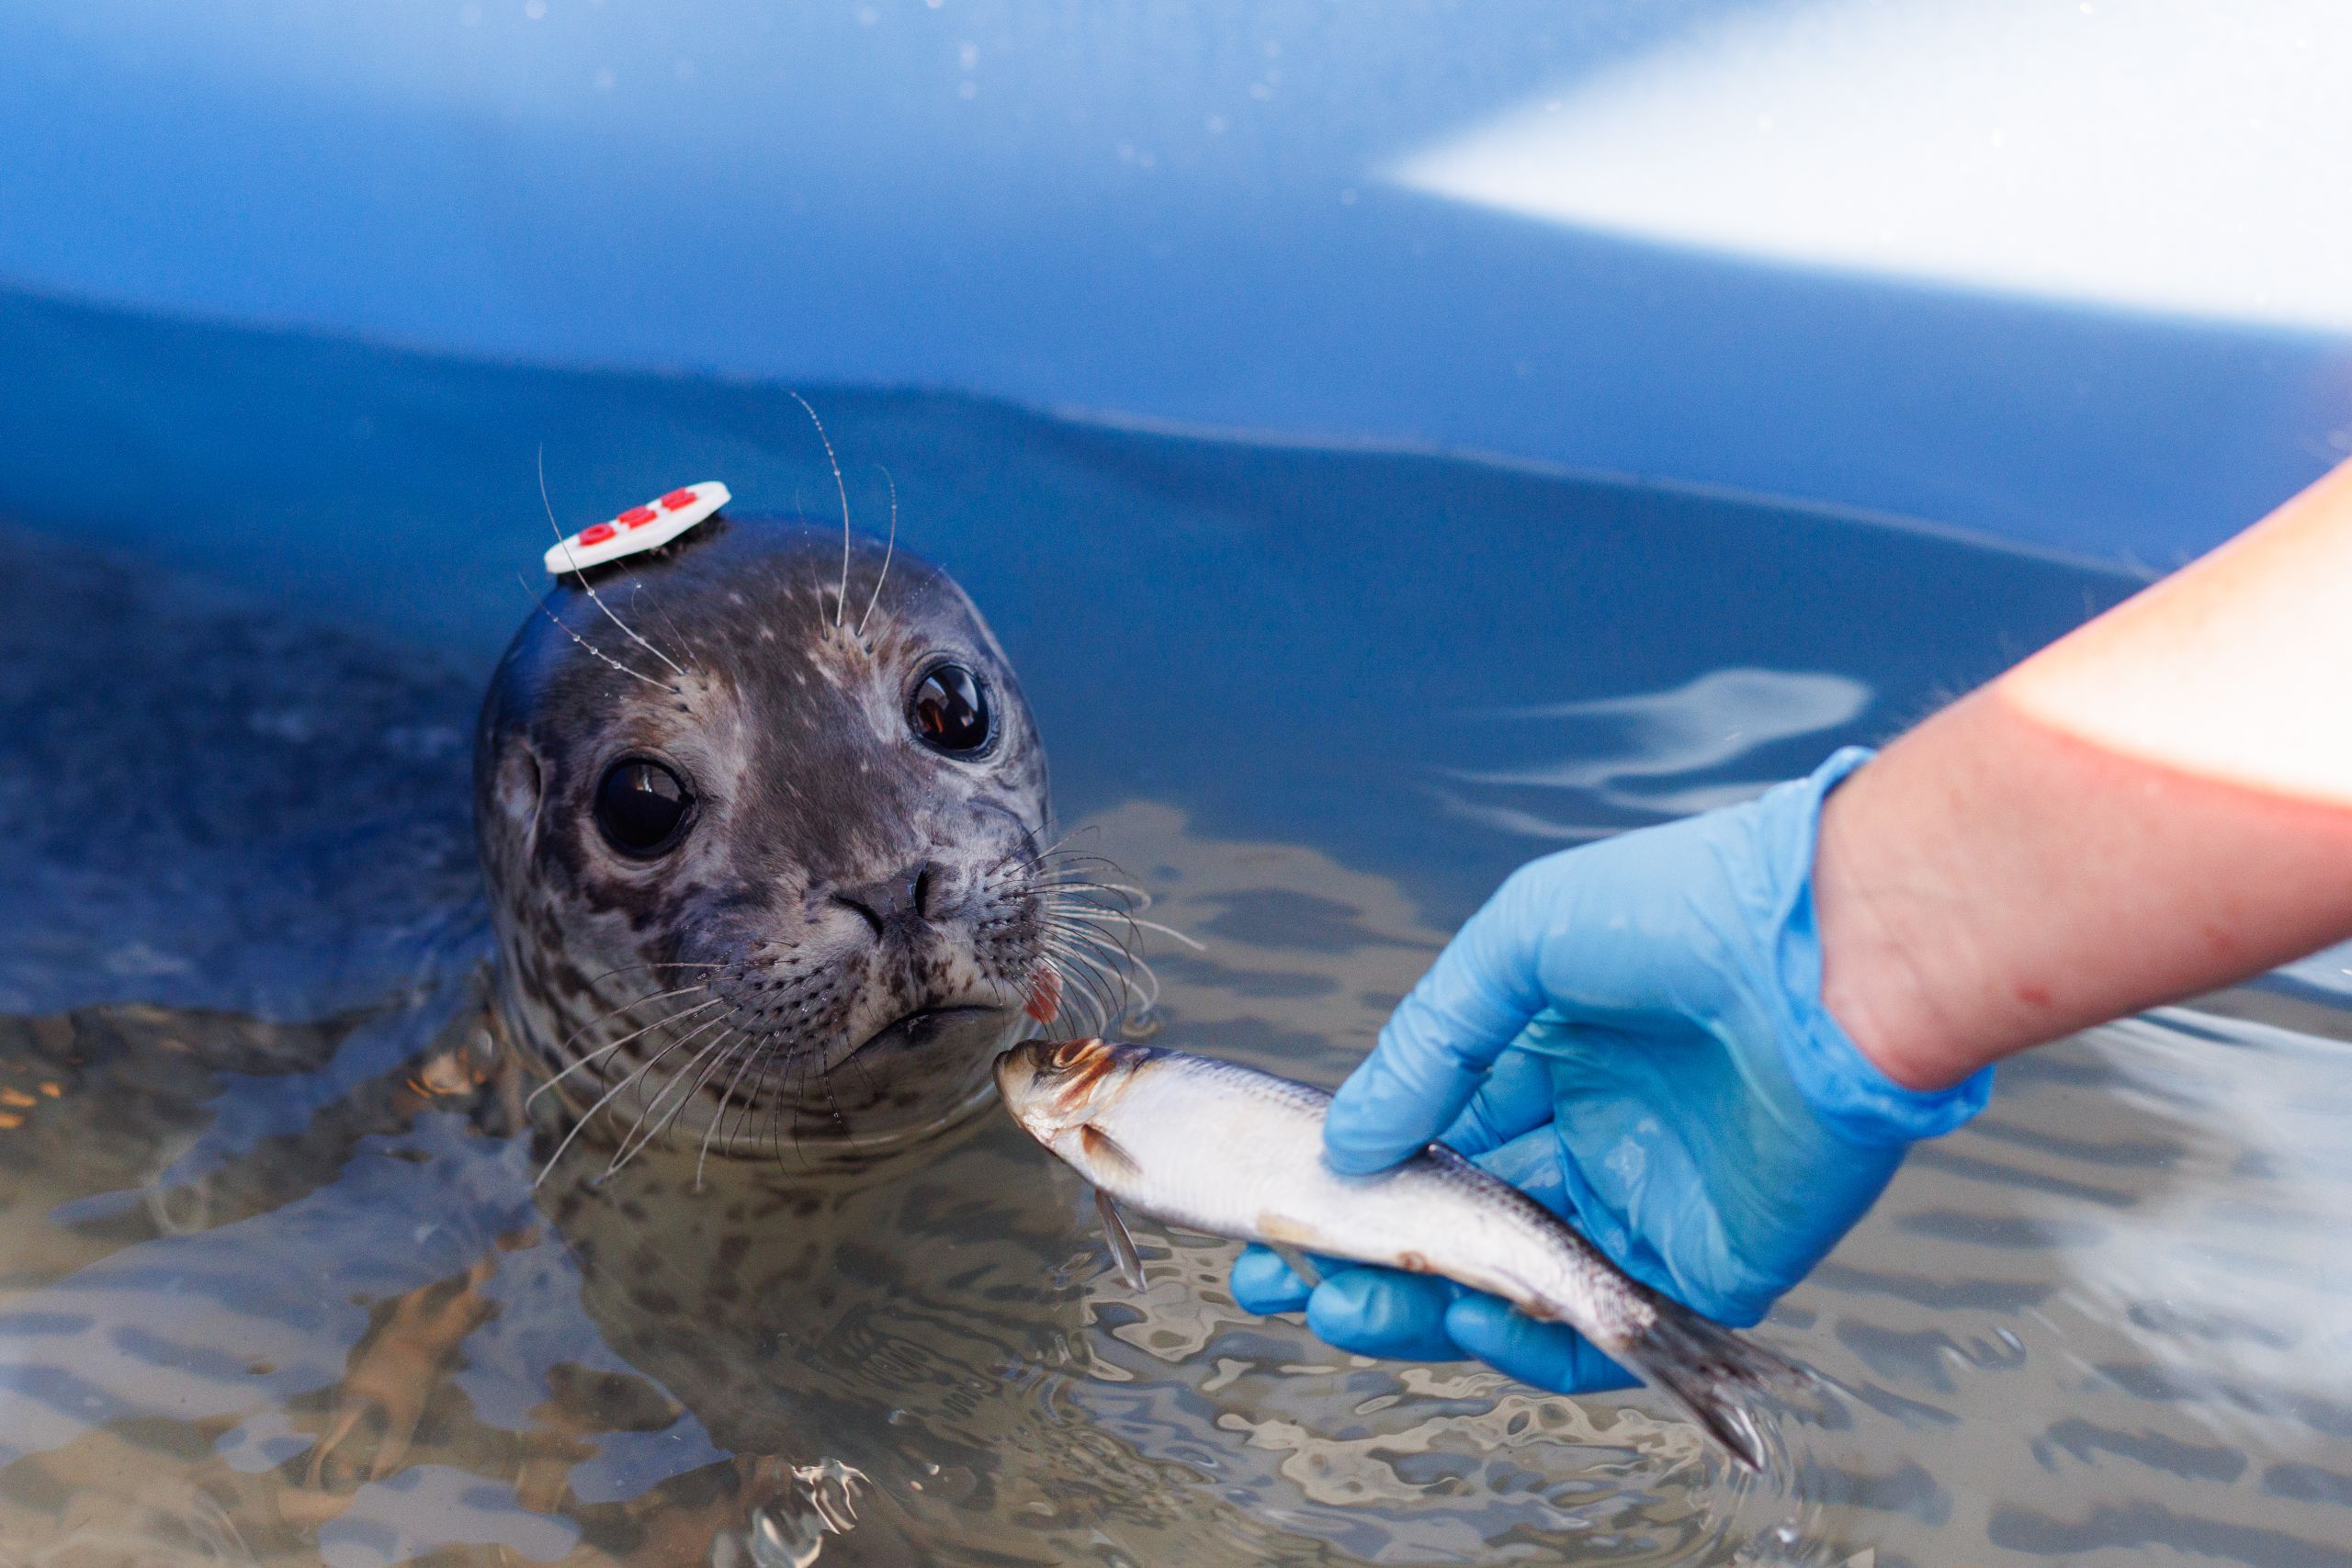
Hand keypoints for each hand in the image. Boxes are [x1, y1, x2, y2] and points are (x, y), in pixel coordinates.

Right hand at [1229, 748, 1992, 1391]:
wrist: (1831, 949)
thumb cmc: (1684, 913)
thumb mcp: (1516, 948)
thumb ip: (1428, 1049)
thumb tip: (1349, 1144)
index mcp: (1550, 1058)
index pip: (1435, 1144)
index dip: (1355, 1185)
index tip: (1278, 1217)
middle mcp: (1592, 1136)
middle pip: (1462, 1228)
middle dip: (1367, 1264)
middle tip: (1280, 1287)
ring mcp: (1647, 1203)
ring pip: (1517, 1289)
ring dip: (1425, 1311)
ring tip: (1343, 1312)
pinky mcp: (1708, 1263)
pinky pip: (1606, 1332)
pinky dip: (1531, 1341)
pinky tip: (1466, 1316)